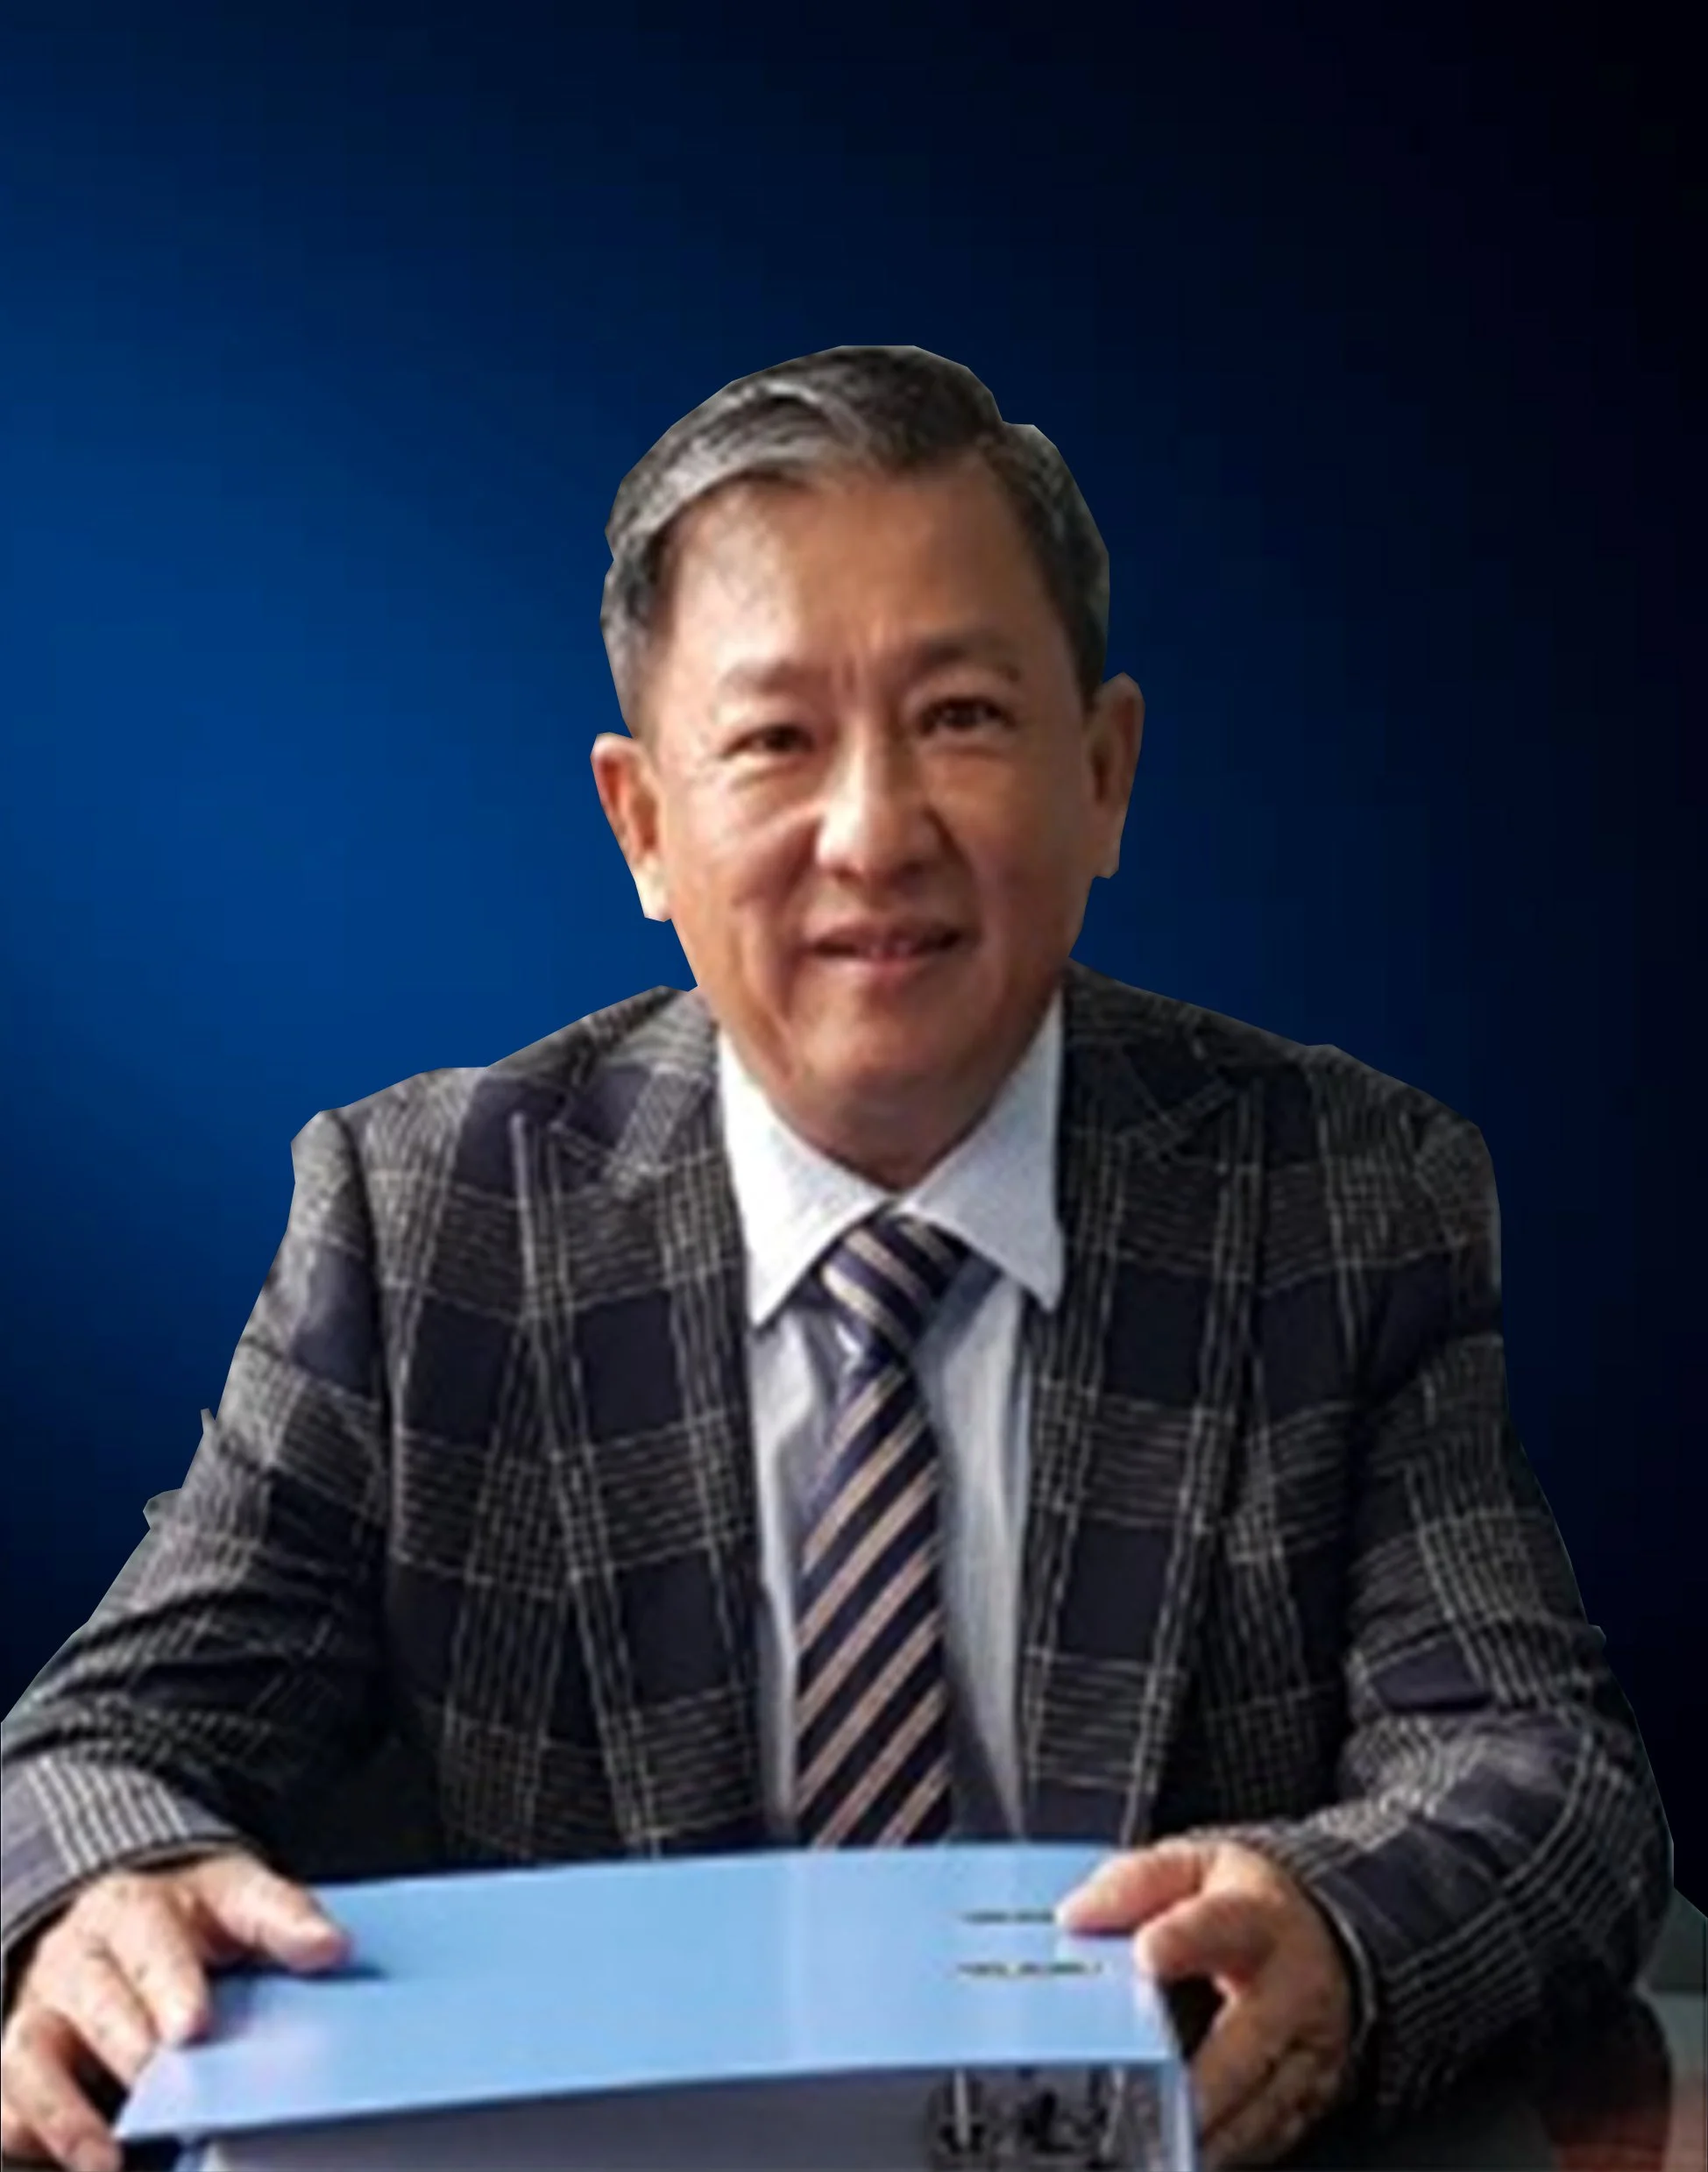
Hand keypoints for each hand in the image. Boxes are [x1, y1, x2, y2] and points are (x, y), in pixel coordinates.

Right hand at [1, 1850, 349, 2171]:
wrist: (111, 1920)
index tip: (194, 2026)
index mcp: (136, 1907)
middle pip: (95, 1998)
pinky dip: (35, 2133)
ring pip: (35, 2055)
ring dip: (68, 2112)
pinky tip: (82, 2163)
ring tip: (109, 2158)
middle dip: (129, 2044)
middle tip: (164, 2087)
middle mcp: (79, 1955)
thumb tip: (332, 1948)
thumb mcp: (236, 1897)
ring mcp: (41, 2009)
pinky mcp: (17, 2062)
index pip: (151, 1937)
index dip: (171, 1983)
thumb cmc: (186, 1919)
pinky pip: (10, 2101)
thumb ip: (283, 1919)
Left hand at [1057, 1837, 1353, 2168]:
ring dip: (1209, 2130)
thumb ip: (1134, 1883)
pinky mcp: (1311, 2097)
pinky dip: (1229, 2148)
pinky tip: (1190, 2152)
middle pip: (1247, 2042)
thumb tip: (1075, 1914)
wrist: (1327, 1939)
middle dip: (1200, 2080)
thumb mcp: (1194, 1866)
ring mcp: (1306, 2051)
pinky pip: (1269, 2134)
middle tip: (1152, 2100)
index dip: (1183, 1939)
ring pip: (1261, 2105)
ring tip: (1159, 2142)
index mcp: (1256, 1917)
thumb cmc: (1245, 1905)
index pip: (1219, 1924)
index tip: (1147, 1954)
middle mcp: (1290, 1989)